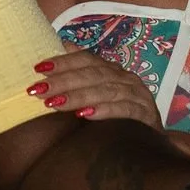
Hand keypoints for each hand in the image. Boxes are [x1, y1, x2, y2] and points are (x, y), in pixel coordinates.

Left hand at [27, 45, 160, 127]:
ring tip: (55, 103)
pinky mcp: (146, 115)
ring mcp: (138, 95)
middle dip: (64, 81)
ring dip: (79, 96)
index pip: (87, 59)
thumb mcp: (97, 95)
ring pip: (106, 90)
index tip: (39, 68)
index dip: (63, 62)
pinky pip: (125, 110)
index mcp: (113, 70)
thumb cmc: (118, 118)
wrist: (150, 145)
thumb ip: (81, 73)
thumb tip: (62, 44)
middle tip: (39, 89)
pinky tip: (86, 115)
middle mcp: (126, 78)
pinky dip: (105, 111)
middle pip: (93, 74)